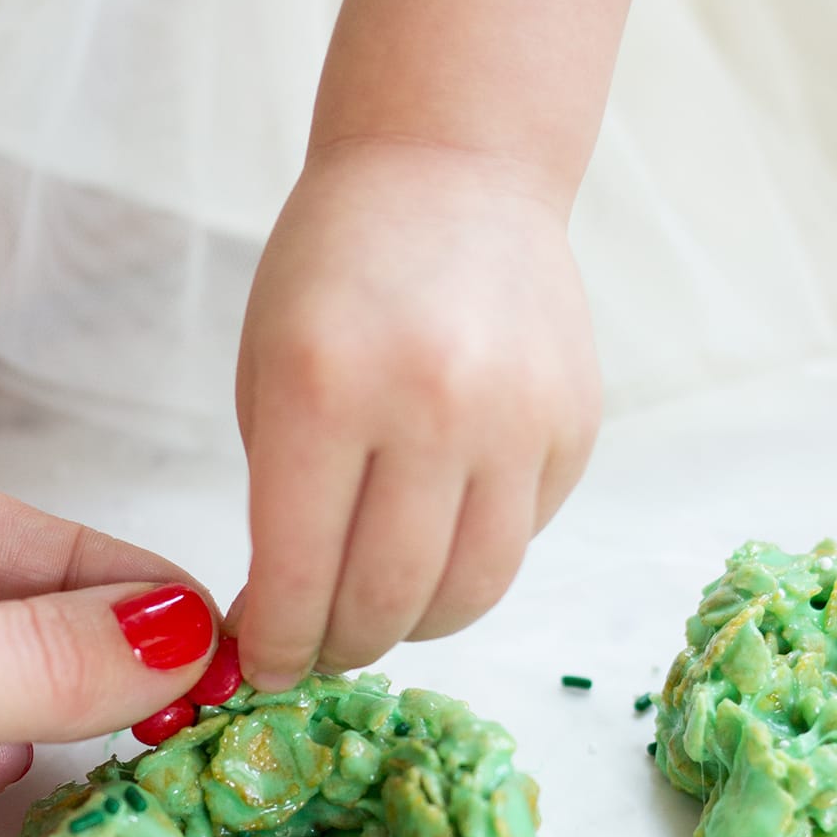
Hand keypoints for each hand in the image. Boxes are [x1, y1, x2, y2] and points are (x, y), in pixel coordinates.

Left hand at [233, 141, 599, 688]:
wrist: (452, 168)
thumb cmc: (332, 275)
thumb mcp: (267, 380)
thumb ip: (277, 508)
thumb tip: (284, 627)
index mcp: (325, 391)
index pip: (300, 576)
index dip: (277, 645)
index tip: (262, 668)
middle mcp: (431, 406)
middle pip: (389, 599)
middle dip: (341, 646)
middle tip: (318, 648)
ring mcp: (517, 420)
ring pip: (470, 592)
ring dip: (413, 625)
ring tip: (377, 611)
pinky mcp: (573, 429)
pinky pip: (518, 542)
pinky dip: (467, 563)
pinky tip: (434, 535)